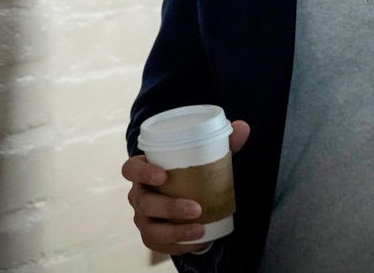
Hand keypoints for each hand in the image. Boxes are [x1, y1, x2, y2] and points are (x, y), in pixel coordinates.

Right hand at [123, 119, 250, 254]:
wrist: (191, 197)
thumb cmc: (193, 172)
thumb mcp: (206, 156)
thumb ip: (224, 142)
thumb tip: (242, 127)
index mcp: (145, 169)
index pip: (131, 169)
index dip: (141, 172)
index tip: (163, 176)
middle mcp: (139, 195)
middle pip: (144, 202)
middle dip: (169, 207)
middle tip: (196, 208)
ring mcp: (143, 217)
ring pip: (150, 227)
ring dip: (174, 231)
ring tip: (200, 229)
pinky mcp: (152, 236)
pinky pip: (159, 244)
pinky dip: (178, 244)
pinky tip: (197, 241)